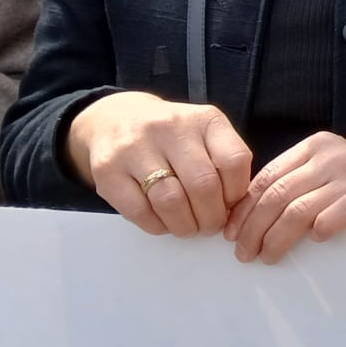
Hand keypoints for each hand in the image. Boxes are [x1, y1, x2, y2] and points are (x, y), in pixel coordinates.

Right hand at [66, 91, 251, 235]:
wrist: (116, 119)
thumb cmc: (171, 134)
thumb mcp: (205, 133)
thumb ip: (224, 162)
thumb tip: (237, 207)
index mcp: (205, 119)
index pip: (234, 161)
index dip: (236, 193)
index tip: (231, 206)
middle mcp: (170, 128)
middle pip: (203, 185)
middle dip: (211, 217)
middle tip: (209, 225)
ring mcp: (135, 148)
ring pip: (171, 202)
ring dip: (185, 225)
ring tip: (188, 227)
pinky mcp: (108, 171)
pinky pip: (139, 211)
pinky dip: (157, 226)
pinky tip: (164, 222)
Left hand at [224, 134, 345, 263]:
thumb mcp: (326, 171)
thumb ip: (293, 182)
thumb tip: (244, 216)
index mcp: (315, 146)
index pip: (267, 177)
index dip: (244, 209)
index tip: (231, 233)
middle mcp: (332, 157)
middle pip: (277, 195)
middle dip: (254, 228)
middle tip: (244, 253)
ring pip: (298, 210)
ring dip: (276, 239)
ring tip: (267, 257)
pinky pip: (333, 216)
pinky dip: (318, 231)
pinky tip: (312, 242)